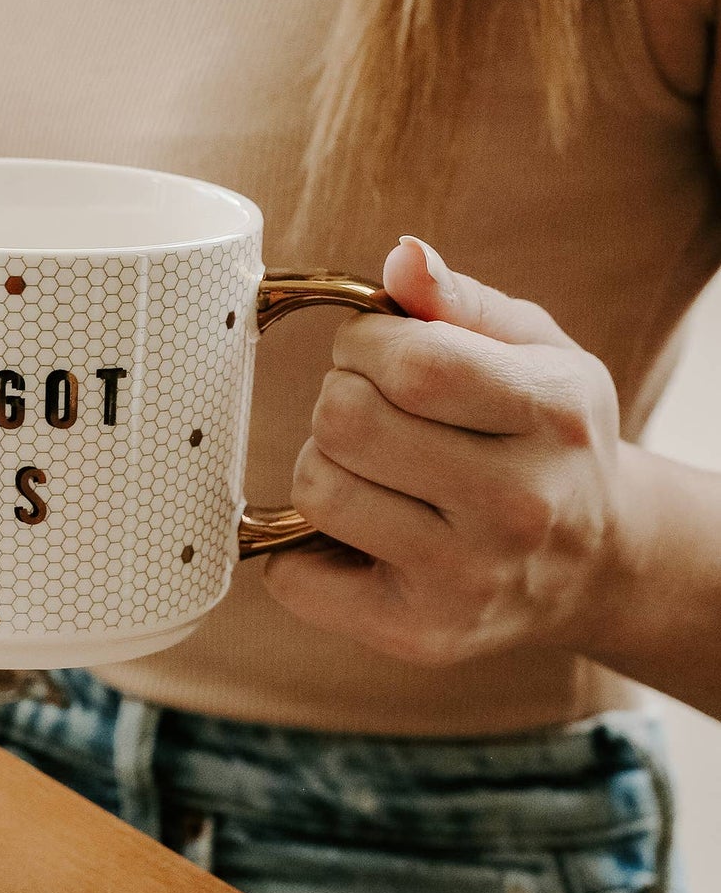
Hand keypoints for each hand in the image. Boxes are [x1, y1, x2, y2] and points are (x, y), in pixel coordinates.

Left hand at [262, 236, 629, 667]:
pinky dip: (296, 547)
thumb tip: (400, 259)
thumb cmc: (549, 440)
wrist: (598, 564)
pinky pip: (294, 576)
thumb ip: (460, 302)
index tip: (369, 351)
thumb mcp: (537, 351)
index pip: (410, 363)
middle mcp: (518, 505)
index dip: (362, 344)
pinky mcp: (419, 633)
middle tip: (367, 409)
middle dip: (337, 398)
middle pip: (346, 422)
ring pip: (318, 489)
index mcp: (551, 416)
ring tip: (367, 468)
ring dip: (320, 464)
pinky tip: (350, 531)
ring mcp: (468, 578)